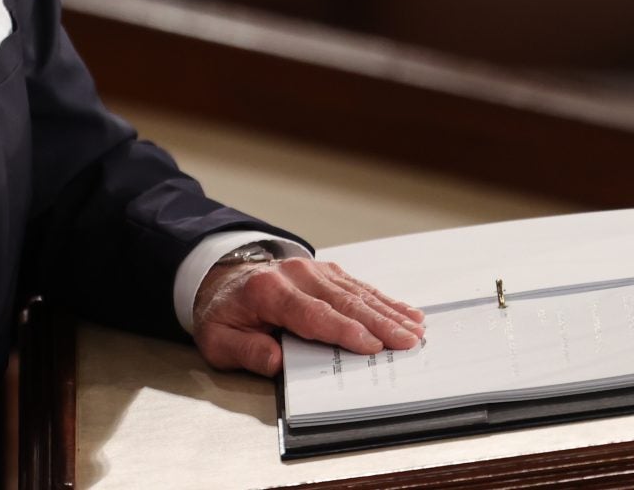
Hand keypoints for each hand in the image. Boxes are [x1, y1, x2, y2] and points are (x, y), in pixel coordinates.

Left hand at [192, 257, 424, 376]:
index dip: (344, 331)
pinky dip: (384, 300)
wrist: (220, 282)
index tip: (371, 345)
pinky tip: (406, 311)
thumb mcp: (218, 341)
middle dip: (379, 323)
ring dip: (389, 312)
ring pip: (356, 292)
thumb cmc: (223, 314)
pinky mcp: (325, 272)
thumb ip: (246, 351)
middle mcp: (294, 275)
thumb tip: (277, 362)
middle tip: (407, 341)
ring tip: (415, 329)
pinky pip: (358, 286)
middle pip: (343, 302)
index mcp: (267, 291)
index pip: (312, 314)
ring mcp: (312, 270)